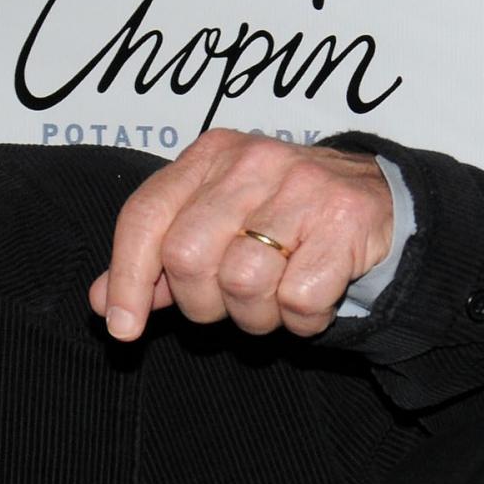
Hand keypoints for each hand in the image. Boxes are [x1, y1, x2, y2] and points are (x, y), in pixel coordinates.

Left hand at [92, 131, 395, 340]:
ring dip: (257, 316)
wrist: (383, 202)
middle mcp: (252, 161)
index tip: (123, 328)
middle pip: (187, 257)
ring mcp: (302, 186)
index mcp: (210, 155)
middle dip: (202, 303)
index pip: (144, 217)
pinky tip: (313, 301)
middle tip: (228, 306)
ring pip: (243, 283)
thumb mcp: (218, 225)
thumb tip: (101, 302)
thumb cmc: (287, 220)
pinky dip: (302, 320)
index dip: (126, 278)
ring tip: (275, 300)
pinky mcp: (345, 219)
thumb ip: (159, 260)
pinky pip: (298, 299)